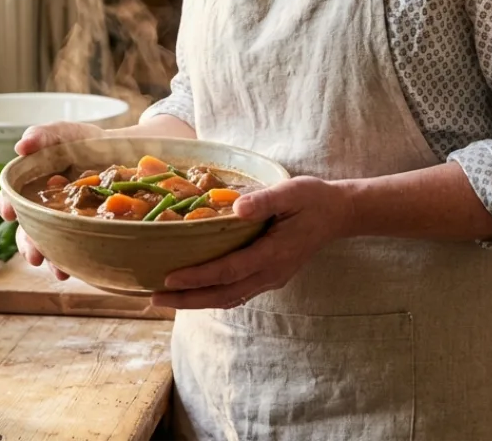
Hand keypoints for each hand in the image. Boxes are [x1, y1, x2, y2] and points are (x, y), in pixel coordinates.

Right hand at [0, 120, 105, 280]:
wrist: (121, 151)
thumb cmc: (83, 142)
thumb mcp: (64, 134)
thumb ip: (42, 136)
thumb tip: (21, 147)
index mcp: (32, 186)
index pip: (12, 197)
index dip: (8, 205)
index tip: (11, 212)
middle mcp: (43, 209)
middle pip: (28, 229)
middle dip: (28, 244)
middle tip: (34, 255)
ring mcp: (63, 222)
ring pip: (49, 244)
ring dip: (51, 259)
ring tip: (58, 270)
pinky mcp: (84, 231)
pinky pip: (76, 248)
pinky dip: (74, 260)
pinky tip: (77, 268)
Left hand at [150, 176, 350, 310]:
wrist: (338, 214)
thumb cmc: (313, 199)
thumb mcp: (292, 191)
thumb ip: (265, 199)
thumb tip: (235, 206)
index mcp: (274, 253)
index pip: (229, 270)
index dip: (198, 276)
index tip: (169, 277)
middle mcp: (270, 273)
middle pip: (223, 294)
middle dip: (187, 299)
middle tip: (153, 298)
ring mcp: (271, 278)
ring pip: (228, 298)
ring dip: (196, 301)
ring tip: (165, 299)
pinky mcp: (269, 276)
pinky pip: (236, 292)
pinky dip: (212, 295)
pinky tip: (194, 291)